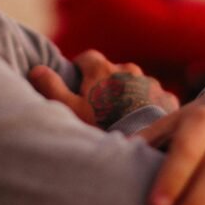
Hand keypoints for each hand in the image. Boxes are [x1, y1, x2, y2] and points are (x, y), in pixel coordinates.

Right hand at [28, 49, 179, 128]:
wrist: (143, 146)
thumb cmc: (101, 127)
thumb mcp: (69, 110)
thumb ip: (50, 86)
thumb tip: (36, 68)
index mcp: (102, 69)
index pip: (87, 58)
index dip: (80, 70)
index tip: (78, 86)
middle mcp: (128, 69)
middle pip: (112, 71)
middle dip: (106, 84)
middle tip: (99, 108)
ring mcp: (150, 83)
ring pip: (135, 85)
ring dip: (128, 95)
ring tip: (122, 120)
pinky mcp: (168, 99)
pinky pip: (155, 98)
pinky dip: (148, 107)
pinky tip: (142, 124)